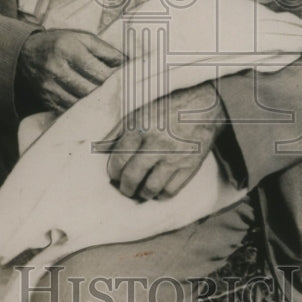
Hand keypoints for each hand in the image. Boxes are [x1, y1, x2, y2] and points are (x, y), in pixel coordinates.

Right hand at [17, 29, 124, 113]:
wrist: (27, 53)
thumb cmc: (60, 43)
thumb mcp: (83, 38)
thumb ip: (106, 51)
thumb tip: (127, 64)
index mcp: (69, 50)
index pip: (98, 71)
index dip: (115, 79)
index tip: (127, 82)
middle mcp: (57, 69)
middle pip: (90, 90)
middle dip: (108, 94)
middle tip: (123, 94)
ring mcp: (50, 87)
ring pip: (80, 104)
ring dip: (97, 104)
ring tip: (110, 101)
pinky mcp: (47, 100)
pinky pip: (69, 110)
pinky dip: (83, 110)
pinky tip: (93, 107)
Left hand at [104, 83, 225, 199]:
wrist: (202, 106)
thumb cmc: (166, 108)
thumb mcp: (138, 112)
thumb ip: (118, 132)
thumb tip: (99, 149)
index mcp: (140, 128)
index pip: (118, 160)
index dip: (113, 173)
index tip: (114, 176)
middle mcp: (156, 143)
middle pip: (132, 177)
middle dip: (125, 188)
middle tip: (125, 188)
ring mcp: (174, 156)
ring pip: (151, 188)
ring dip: (142, 194)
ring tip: (140, 191)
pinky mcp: (190, 166)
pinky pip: (171, 191)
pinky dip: (161, 195)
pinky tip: (158, 189)